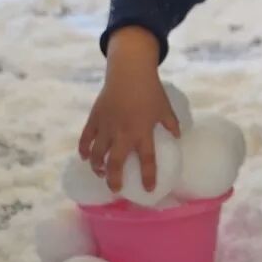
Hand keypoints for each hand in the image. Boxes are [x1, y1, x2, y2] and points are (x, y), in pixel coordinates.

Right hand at [78, 27, 181, 192]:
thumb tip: (178, 136)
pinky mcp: (95, 118)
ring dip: (97, 167)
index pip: (147, 161)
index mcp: (142, 132)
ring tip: (100, 173)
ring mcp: (106, 127)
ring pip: (97, 154)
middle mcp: (123, 134)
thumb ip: (171, 124)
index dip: (148, 177)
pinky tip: (85, 157)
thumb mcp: (165, 108)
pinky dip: (83, 149)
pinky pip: (85, 138)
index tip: (149, 190)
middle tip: (116, 188)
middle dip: (114, 180)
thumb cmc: (150, 90)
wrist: (129, 71)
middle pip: (115, 164)